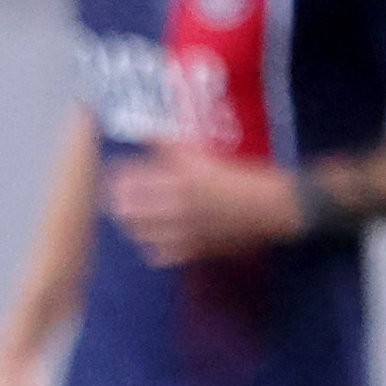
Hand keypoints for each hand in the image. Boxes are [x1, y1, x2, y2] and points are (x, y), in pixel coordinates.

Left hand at [100, 148, 303, 267]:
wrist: (270, 206)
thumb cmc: (239, 176)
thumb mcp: (204, 155)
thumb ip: (170, 147)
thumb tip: (145, 131)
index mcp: (179, 179)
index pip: (129, 180)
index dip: (117, 176)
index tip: (115, 172)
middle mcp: (176, 206)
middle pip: (125, 209)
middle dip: (119, 200)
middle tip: (120, 195)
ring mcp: (182, 231)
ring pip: (136, 233)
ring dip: (131, 223)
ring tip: (133, 216)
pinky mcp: (192, 250)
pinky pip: (157, 253)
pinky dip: (151, 246)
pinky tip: (155, 236)